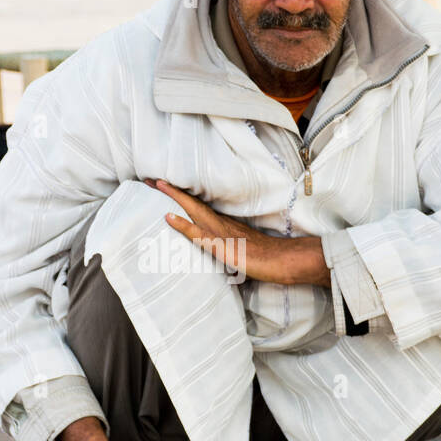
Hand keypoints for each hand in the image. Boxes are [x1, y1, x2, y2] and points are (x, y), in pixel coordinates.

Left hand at [145, 178, 329, 285]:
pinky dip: (182, 224)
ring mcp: (222, 233)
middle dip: (174, 191)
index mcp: (227, 225)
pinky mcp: (223, 246)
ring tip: (157, 185)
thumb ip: (233, 251)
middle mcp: (223, 224)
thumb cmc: (270, 260)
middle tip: (153, 179)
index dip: (184, 198)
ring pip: (194, 210)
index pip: (201, 209)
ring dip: (175, 197)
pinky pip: (199, 233)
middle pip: (195, 203)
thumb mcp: (246, 253)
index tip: (167, 188)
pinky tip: (168, 217)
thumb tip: (226, 255)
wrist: (287, 261)